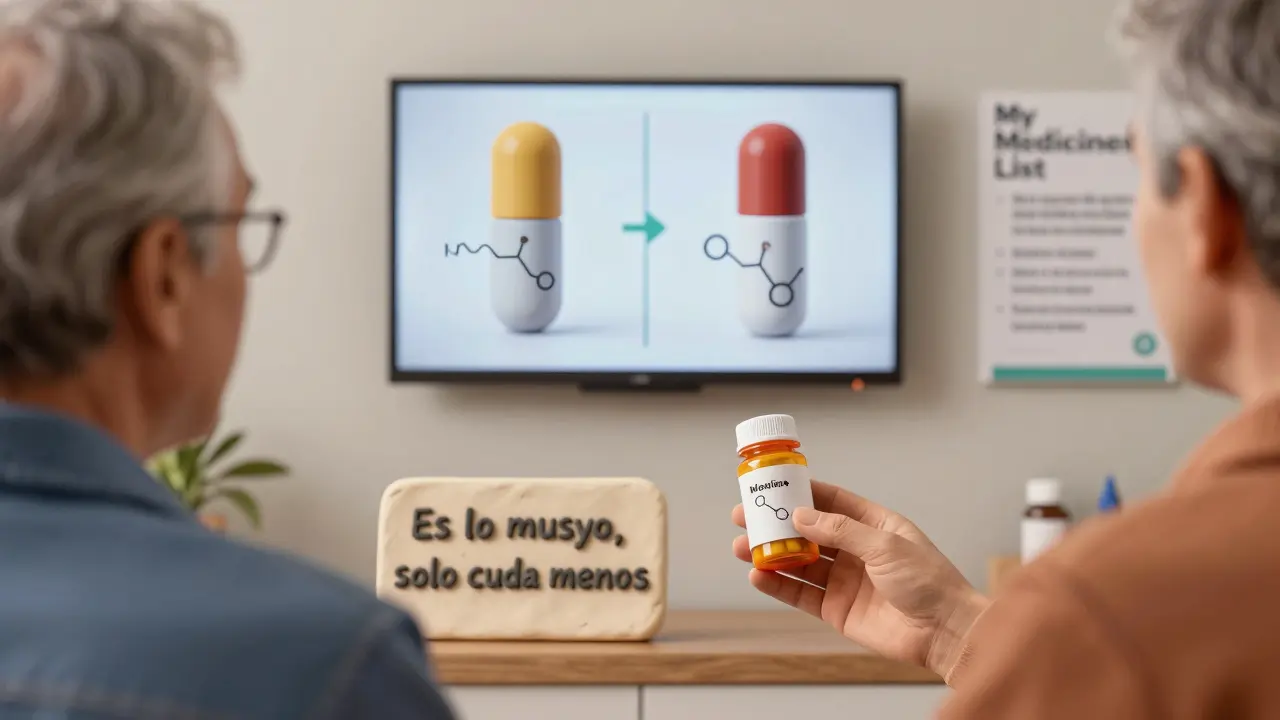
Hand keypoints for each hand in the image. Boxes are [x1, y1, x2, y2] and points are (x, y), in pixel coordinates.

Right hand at [732, 480, 989, 678]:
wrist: (944, 632)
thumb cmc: (929, 582)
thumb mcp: (885, 545)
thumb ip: (840, 531)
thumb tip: (801, 516)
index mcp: (874, 525)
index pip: (831, 501)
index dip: (801, 492)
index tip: (772, 485)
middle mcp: (856, 550)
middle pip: (808, 532)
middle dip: (776, 525)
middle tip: (745, 517)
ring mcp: (845, 580)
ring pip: (799, 562)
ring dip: (770, 554)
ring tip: (743, 547)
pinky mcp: (837, 610)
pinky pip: (801, 594)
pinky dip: (778, 584)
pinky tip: (758, 575)